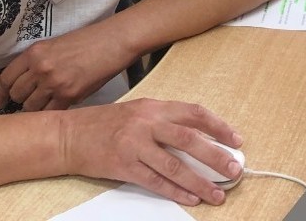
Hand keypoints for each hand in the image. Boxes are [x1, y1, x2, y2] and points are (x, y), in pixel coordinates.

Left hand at [0, 23, 127, 110]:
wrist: (110, 42)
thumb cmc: (85, 42)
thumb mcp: (54, 45)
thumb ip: (35, 62)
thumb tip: (14, 81)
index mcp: (34, 53)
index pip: (6, 78)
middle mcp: (40, 68)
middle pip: (17, 95)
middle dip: (21, 99)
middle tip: (29, 99)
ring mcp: (54, 83)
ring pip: (30, 107)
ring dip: (35, 107)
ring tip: (46, 102)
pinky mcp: (69, 95)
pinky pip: (49, 113)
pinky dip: (51, 113)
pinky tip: (57, 106)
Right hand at [57, 98, 243, 206]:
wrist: (70, 135)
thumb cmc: (105, 123)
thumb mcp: (138, 112)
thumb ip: (165, 121)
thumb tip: (198, 138)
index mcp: (154, 106)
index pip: (194, 113)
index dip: (218, 126)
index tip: (235, 139)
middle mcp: (146, 123)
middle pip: (189, 139)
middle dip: (216, 156)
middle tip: (234, 170)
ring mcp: (135, 145)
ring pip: (175, 166)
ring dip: (200, 182)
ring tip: (217, 194)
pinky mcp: (124, 166)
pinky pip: (155, 182)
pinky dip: (176, 192)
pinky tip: (191, 199)